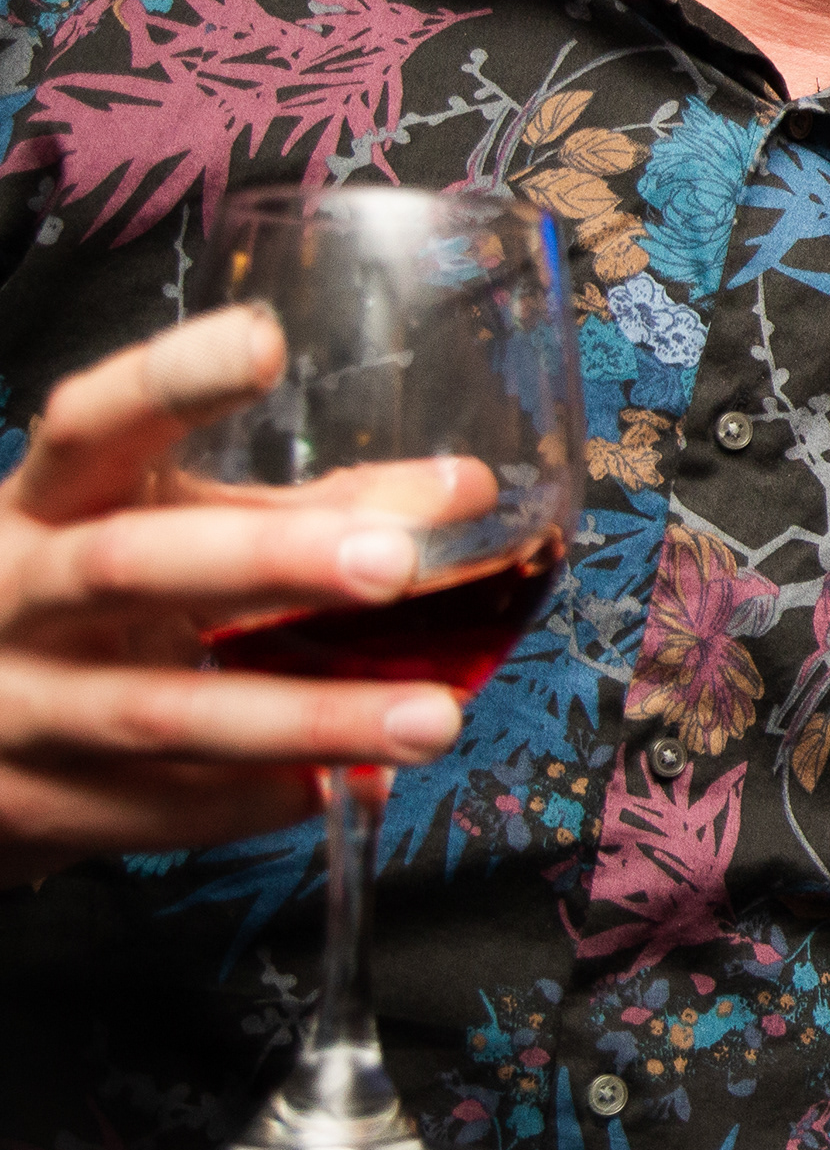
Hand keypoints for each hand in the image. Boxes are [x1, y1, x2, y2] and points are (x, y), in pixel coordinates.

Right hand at [0, 307, 469, 879]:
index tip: (266, 341)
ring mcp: (13, 708)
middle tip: (396, 563)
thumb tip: (465, 490)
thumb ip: (308, 511)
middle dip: (267, 561)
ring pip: (161, 712)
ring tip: (430, 719)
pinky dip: (256, 800)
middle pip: (130, 565)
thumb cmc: (86, 608)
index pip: (89, 424)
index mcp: (45, 504)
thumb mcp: (167, 534)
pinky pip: (157, 807)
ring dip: (307, 718)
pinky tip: (341, 787)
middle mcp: (12, 596)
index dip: (170, 382)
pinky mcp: (28, 808)